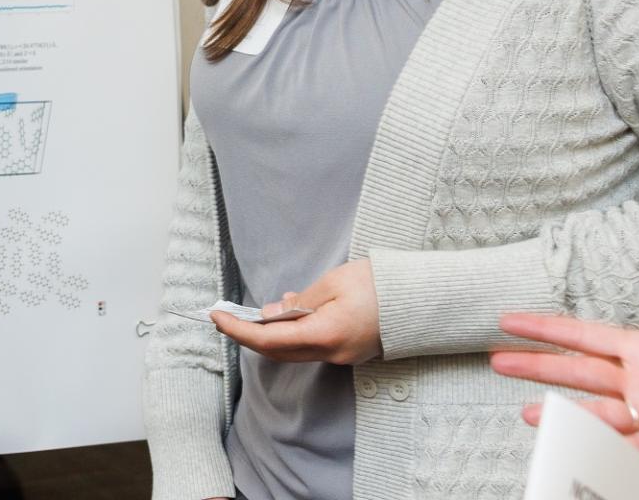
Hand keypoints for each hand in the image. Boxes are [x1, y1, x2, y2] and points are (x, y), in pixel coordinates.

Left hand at [209, 258, 380, 364]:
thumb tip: (270, 315)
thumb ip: (299, 303)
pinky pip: (312, 345)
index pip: (269, 341)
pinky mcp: (349, 351)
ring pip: (295, 350)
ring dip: (272, 333)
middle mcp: (332, 353)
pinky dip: (294, 332)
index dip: (239, 331)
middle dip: (249, 335)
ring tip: (256, 310)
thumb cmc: (379, 284)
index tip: (217, 317)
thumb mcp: (333, 283)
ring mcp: (342, 356)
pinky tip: (290, 310)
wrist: (421, 298)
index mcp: (325, 335)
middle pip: (279, 351)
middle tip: (227, 316)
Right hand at [492, 243, 638, 487]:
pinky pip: (634, 446)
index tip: (509, 320)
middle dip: (537, 366)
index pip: (587, 335)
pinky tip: (581, 444)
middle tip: (496, 360)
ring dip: (562, 413)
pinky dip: (607, 446)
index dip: (548, 328)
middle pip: (578, 372)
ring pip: (596, 412)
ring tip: (528, 412)